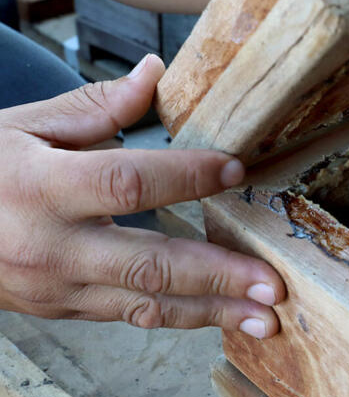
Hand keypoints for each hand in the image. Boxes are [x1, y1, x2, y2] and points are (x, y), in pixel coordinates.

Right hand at [0, 55, 284, 338]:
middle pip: (150, 264)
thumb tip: (157, 76)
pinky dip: (179, 317)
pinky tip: (219, 317)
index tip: (236, 171)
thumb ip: (97, 107)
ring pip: (146, 305)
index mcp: (42, 188)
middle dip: (219, 276)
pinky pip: (129, 316)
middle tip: (273, 285)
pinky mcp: (63, 310)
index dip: (187, 176)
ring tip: (264, 320)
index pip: (128, 181)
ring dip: (212, 313)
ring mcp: (57, 287)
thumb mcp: (27, 127)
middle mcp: (52, 246)